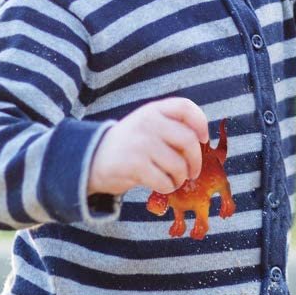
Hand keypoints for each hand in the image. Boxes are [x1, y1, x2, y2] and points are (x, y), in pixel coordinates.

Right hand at [88, 97, 210, 196]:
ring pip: (179, 165)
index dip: (201, 123)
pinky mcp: (135, 165)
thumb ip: (171, 127)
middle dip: (196, 160)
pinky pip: (165, 181)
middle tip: (193, 172)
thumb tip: (202, 142)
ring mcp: (141, 143)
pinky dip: (168, 187)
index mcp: (153, 110)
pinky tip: (163, 185)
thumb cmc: (129, 145)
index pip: (185, 107)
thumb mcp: (147, 125)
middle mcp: (148, 123)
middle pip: (189, 140)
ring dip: (181, 178)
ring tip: (176, 180)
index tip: (204, 139)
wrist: (91, 159)